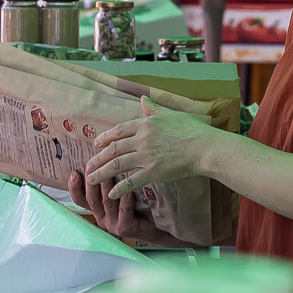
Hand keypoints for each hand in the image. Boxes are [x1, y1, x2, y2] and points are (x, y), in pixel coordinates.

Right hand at [67, 170, 152, 240]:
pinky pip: (124, 210)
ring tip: (110, 172)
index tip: (75, 172)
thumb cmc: (136, 206)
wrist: (154, 227)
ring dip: (107, 187)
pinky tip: (128, 189)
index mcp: (97, 209)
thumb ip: (106, 182)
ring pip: (107, 203)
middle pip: (92, 199)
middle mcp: (101, 217)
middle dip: (91, 182)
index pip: (79, 199)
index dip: (74, 187)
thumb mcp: (118, 194)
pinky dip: (125, 199)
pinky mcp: (125, 228)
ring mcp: (113, 224)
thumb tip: (99, 158)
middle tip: (93, 167)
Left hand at [83, 96, 216, 201]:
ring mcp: (146, 157)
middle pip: (113, 149)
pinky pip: (131, 181)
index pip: (118, 130)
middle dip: (97, 158)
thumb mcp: (171, 114)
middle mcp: (141, 139)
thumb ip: (154, 108)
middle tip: (87, 165)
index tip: (96, 144)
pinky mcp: (153, 173)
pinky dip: (119, 188)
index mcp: (145, 124)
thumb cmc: (193, 130)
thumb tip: (143, 98)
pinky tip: (111, 194)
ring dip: (101, 173)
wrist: (205, 148)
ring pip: (117, 165)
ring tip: (91, 179)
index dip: (105, 138)